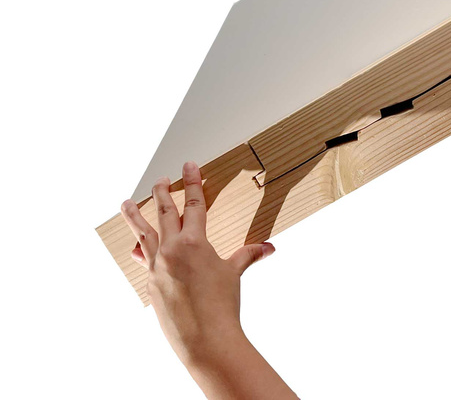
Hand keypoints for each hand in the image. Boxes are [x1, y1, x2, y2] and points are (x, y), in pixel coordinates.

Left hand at [120, 161, 274, 366]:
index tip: (189, 166)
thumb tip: (268, 247)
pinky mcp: (151, 284)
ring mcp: (157, 267)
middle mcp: (172, 250)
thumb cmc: (222, 306)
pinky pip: (145, 259)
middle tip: (161, 179)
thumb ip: (248, 255)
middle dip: (162, 192)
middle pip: (164, 213)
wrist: (205, 339)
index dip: (192, 183)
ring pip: (144, 233)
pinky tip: (138, 246)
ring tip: (126, 203)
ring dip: (135, 216)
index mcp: (194, 243)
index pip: (193, 204)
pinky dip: (142, 249)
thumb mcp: (234, 275)